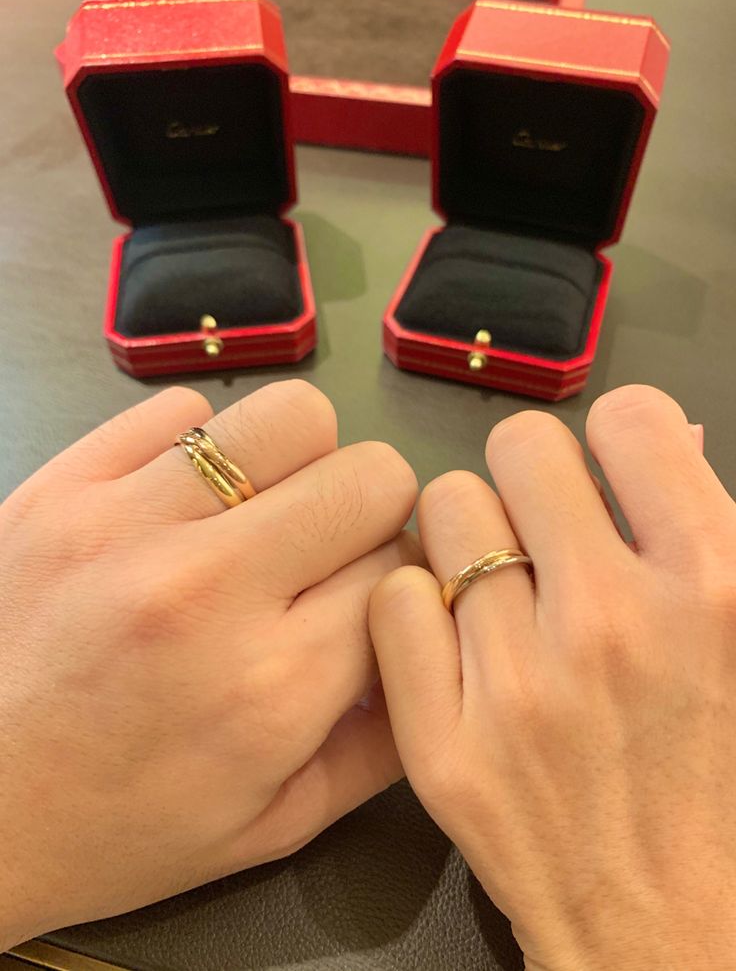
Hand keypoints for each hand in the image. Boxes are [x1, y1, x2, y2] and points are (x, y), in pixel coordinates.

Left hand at [0, 380, 418, 948]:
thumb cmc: (122, 827)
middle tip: (325, 551)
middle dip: (371, 513)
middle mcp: (208, 590)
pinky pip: (179, 409)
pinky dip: (202, 447)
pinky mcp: (61, 484)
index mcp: (273, 687)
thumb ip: (385, 742)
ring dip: (300, 461)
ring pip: (289, 417)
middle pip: (369, 478)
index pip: (402, 569)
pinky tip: (182, 502)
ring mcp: (125, 524)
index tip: (369, 597)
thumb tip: (437, 643)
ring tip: (262, 511)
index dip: (400, 580)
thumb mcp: (274, 823)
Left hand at [370, 385, 735, 970]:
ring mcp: (519, 687)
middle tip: (544, 527)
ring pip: (445, 513)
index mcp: (716, 586)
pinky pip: (394, 602)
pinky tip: (451, 640)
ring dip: (471, 538)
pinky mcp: (444, 746)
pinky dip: (417, 608)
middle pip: (520, 448)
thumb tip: (663, 439)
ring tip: (499, 588)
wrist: (677, 935)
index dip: (618, 440)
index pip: (629, 419)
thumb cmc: (725, 778)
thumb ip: (711, 531)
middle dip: (533, 477)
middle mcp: (613, 623)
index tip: (611, 475)